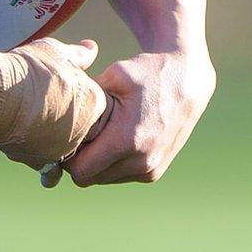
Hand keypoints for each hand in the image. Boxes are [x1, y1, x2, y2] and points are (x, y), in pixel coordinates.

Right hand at [0, 38, 107, 172]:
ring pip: (70, 151)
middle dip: (75, 124)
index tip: (68, 96)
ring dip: (60, 145)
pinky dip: (47, 166)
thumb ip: (78, 55)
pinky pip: (52, 171)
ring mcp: (67, 148)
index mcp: (95, 101)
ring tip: (42, 131)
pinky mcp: (45, 162)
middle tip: (54, 113)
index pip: (99, 106)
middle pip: (86, 131)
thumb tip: (91, 48)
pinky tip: (38, 155)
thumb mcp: (56, 52)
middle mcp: (87, 128)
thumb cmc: (26, 68)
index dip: (83, 100)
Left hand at [62, 48, 215, 186]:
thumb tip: (62, 112)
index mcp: (128, 139)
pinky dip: (113, 163)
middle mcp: (141, 161)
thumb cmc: (150, 72)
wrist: (190, 78)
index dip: (67, 156)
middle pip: (89, 178)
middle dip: (81, 160)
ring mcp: (150, 169)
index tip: (66, 137)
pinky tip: (116, 140)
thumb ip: (87, 96)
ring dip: (97, 163)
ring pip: (104, 179)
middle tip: (81, 134)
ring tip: (101, 135)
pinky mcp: (155, 171)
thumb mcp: (115, 74)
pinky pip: (120, 176)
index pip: (80, 170)